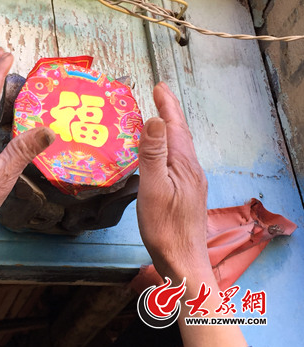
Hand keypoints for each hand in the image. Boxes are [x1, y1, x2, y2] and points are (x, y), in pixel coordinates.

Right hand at [137, 83, 246, 346]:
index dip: (167, 106)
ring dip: (170, 130)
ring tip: (158, 119)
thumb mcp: (154, 188)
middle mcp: (192, 170)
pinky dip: (168, 148)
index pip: (175, 127)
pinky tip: (162, 155)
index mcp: (184, 165)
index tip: (158, 86)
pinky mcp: (188, 194)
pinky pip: (178, 161)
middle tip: (158, 95)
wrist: (183, 261)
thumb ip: (154, 154)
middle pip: (181, 135)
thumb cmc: (164, 227)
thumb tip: (154, 119)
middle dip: (169, 113)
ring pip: (180, 148)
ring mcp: (192, 183)